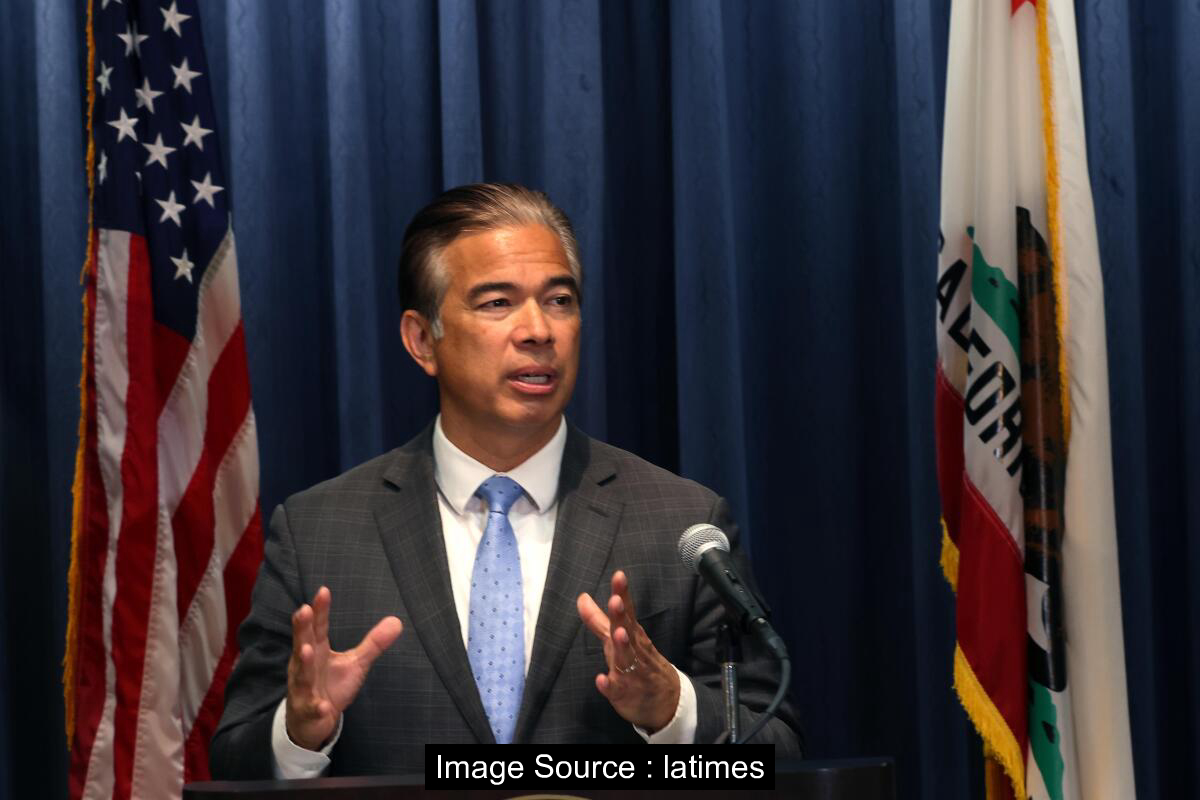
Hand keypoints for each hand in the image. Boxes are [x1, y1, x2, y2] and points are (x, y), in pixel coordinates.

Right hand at [285, 586, 402, 750]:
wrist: (312, 721)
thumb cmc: (331, 685)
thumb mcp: (355, 662)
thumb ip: (372, 643)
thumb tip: (397, 621)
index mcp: (318, 650)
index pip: (318, 627)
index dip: (320, 610)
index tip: (323, 591)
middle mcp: (305, 665)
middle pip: (303, 643)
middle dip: (303, 628)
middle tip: (304, 610)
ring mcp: (303, 688)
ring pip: (302, 674)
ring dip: (305, 662)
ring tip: (307, 650)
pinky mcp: (307, 710)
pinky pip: (312, 708)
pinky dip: (316, 707)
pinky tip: (323, 706)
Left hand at [576, 570, 679, 732]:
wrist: (666, 701)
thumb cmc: (639, 662)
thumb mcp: (620, 638)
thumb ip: (598, 619)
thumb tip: (581, 597)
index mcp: (632, 634)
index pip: (627, 612)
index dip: (622, 594)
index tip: (619, 576)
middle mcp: (634, 650)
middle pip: (628, 631)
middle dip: (622, 616)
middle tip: (616, 600)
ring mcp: (631, 672)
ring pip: (626, 658)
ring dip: (622, 645)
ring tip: (617, 633)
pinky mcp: (625, 694)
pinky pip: (616, 690)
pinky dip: (609, 685)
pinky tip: (601, 680)